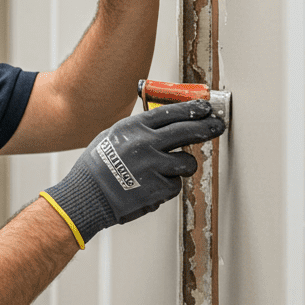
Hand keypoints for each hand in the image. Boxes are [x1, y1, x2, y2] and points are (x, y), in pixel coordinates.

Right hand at [41, 101, 224, 245]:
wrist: (86, 196)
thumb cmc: (96, 167)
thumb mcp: (112, 137)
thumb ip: (139, 130)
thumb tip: (167, 124)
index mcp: (134, 128)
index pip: (171, 112)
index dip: (192, 109)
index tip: (206, 108)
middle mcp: (146, 143)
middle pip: (187, 131)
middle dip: (207, 127)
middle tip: (217, 125)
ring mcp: (154, 166)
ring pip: (187, 162)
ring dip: (182, 165)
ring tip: (167, 168)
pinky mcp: (159, 188)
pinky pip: (175, 184)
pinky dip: (167, 186)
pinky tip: (150, 185)